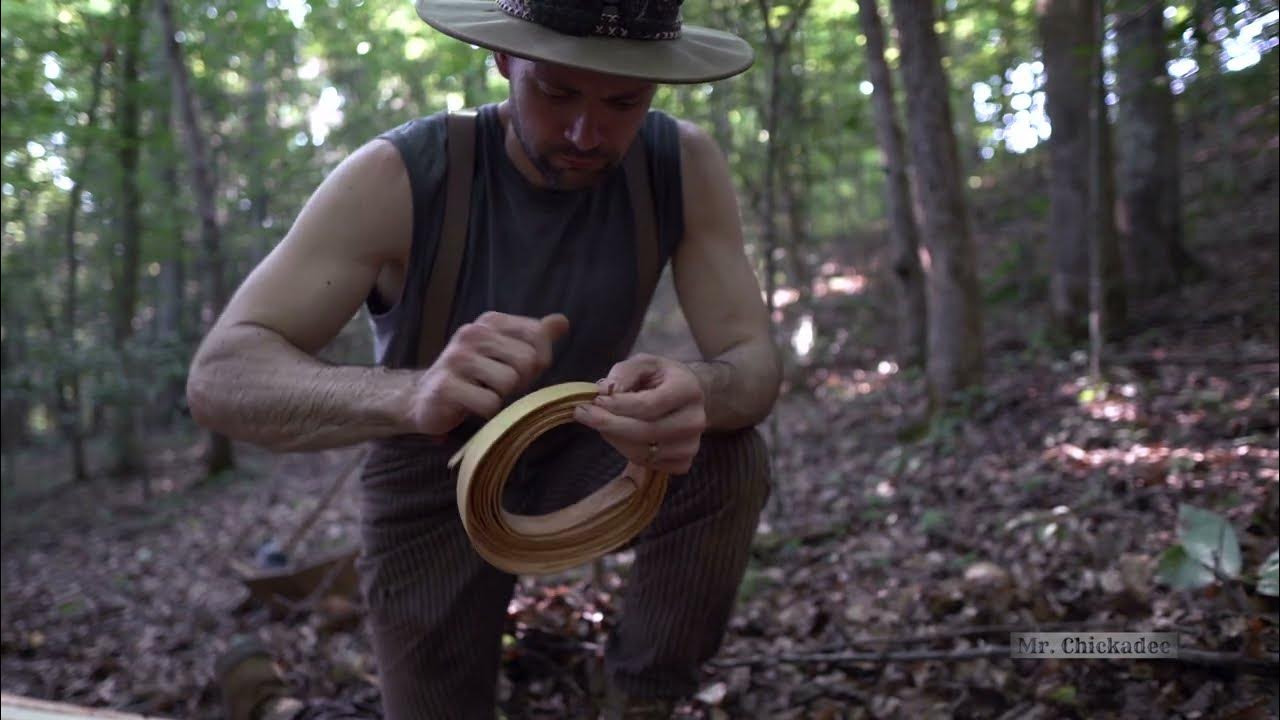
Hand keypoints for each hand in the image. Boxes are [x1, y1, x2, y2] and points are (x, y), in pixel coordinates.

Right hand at [406, 311, 569, 435]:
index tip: (523, 371)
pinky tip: (473, 406)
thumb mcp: (505, 352)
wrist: (424, 398)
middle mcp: (472, 333)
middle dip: (522, 381)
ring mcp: (456, 358)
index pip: (537, 334)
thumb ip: (534, 337)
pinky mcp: (445, 385)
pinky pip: (489, 403)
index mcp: (490, 322)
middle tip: (501, 387)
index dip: (540, 360)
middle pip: (527, 361)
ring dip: (503, 398)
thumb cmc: (474, 376)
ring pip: (509, 382)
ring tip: (485, 395)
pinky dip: (488, 412)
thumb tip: (562, 322)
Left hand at [573, 353, 706, 473]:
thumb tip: (604, 391)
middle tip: (583, 414)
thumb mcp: (644, 363)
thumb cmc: (662, 378)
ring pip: (642, 452)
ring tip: (602, 422)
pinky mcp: (683, 463)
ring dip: (614, 438)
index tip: (594, 400)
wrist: (689, 397)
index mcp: (688, 389)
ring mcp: (691, 445)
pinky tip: (622, 436)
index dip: (618, 405)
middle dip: (608, 424)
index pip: (648, 405)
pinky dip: (628, 452)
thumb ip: (624, 372)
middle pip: (645, 431)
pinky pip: (647, 464)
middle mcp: (695, 420)